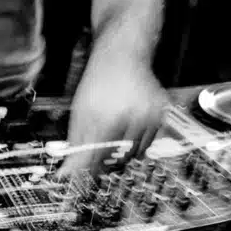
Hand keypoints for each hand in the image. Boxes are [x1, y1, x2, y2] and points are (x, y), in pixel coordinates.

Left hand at [59, 59, 167, 177]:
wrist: (122, 56)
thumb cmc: (99, 82)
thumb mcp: (80, 109)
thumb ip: (76, 141)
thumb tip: (69, 170)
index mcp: (106, 116)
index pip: (99, 157)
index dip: (91, 167)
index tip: (85, 173)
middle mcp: (130, 117)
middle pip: (119, 157)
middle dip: (107, 160)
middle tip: (100, 155)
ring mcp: (149, 116)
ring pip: (136, 153)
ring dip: (123, 152)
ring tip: (114, 137)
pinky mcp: (161, 115)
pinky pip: (150, 142)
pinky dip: (138, 142)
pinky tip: (128, 128)